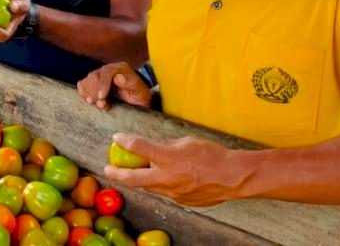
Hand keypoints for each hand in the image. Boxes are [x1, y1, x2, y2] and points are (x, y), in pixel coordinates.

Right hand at [78, 62, 151, 109]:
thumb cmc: (140, 97)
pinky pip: (83, 84)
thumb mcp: (140, 92)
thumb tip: (118, 77)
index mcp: (121, 68)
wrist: (138, 102)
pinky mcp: (94, 83)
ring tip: (97, 104)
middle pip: (95, 75)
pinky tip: (89, 100)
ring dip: (89, 93)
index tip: (101, 97)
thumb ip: (130, 84)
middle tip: (100, 105)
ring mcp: (100, 75)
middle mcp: (109, 70)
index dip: (102, 84)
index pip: (107, 71)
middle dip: (95, 91)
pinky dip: (83, 92)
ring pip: (87, 79)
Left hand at [104, 133, 249, 206]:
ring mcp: (172, 193)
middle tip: (108, 170)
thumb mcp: (186, 142)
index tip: (117, 138)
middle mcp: (166, 178)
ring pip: (149, 187)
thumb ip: (167, 146)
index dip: (125, 141)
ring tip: (131, 173)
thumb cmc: (212, 155)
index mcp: (168, 158)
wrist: (232, 177)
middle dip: (118, 174)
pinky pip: (164, 192)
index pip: (139, 148)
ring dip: (139, 180)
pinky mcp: (180, 201)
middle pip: (134, 178)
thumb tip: (156, 148)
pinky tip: (161, 179)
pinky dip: (159, 185)